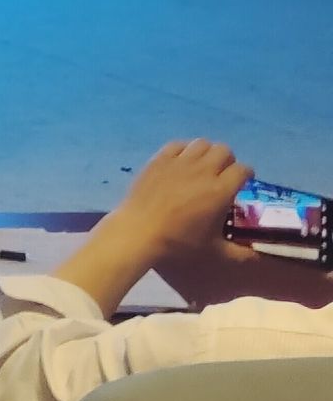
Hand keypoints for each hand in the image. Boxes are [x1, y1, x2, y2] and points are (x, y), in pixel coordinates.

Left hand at [110, 139, 254, 262]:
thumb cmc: (180, 244)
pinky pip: (177, 144)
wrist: (140, 232)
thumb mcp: (217, 253)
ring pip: (201, 143)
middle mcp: (202, 171)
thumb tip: (261, 257)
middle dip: (228, 161)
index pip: (243, 170)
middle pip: (224, 150)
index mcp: (220, 190)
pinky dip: (184, 150)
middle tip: (223, 175)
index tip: (243, 184)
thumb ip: (243, 254)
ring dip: (207, 153)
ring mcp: (179, 162)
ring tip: (203, 167)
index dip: (247, 175)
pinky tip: (182, 163)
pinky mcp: (158, 159)